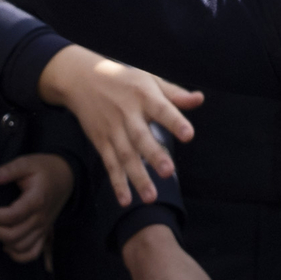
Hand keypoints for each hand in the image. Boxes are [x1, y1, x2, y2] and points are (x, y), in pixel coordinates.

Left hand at [0, 151, 74, 262]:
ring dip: (3, 241)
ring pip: (20, 247)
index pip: (13, 216)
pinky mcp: (44, 234)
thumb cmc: (44, 169)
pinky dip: (17, 255)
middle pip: (14, 235)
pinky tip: (7, 245)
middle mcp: (41, 218)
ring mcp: (43, 228)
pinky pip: (32, 254)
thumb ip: (9, 170)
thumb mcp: (27, 162)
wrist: (66, 177)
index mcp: (37, 200)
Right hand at [36, 44, 203, 206]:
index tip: (188, 135)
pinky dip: (117, 183)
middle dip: (154, 155)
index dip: (175, 122)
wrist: (80, 79)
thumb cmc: (124, 80)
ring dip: (137, 178)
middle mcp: (127, 114)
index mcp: (144, 96)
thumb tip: (200, 99)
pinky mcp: (101, 142)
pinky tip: (126, 200)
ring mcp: (112, 130)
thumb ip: (174, 94)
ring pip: (125, 156)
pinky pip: (110, 164)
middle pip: (140, 137)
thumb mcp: (149, 80)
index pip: (162, 109)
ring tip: (151, 197)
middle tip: (168, 172)